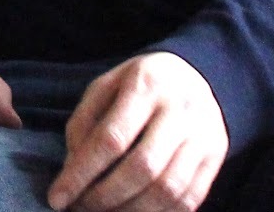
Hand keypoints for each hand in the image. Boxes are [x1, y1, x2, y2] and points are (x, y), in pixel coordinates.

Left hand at [47, 52, 226, 211]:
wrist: (195, 75)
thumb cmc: (139, 85)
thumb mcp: (105, 86)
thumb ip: (84, 123)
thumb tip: (72, 170)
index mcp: (145, 86)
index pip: (110, 138)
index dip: (81, 174)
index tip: (57, 198)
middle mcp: (180, 110)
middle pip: (142, 168)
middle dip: (106, 197)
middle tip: (81, 208)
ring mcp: (203, 136)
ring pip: (168, 190)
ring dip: (131, 211)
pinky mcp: (216, 158)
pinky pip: (190, 199)